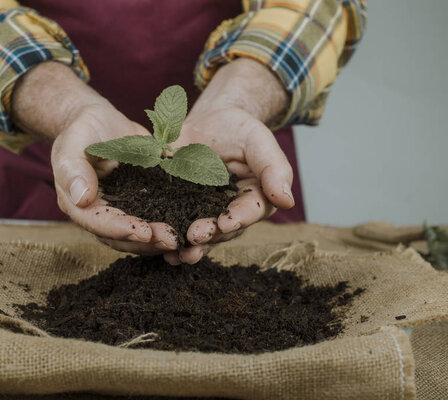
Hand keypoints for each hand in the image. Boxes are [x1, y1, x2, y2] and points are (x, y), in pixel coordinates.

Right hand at [12, 62, 177, 253]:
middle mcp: (99, 214)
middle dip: (147, 242)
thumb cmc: (82, 129)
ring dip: (159, 240)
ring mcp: (121, 210)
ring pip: (138, 235)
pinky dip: (168, 224)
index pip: (99, 223)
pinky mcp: (139, 203)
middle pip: (121, 237)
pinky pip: (153, 219)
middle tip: (172, 240)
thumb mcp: (72, 143)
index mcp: (78, 205)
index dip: (122, 230)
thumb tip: (82, 198)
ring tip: (181, 239)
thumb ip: (73, 169)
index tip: (145, 233)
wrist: (100, 121)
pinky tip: (187, 226)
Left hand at [163, 58, 294, 264]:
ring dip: (190, 248)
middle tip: (194, 237)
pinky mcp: (180, 207)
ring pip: (201, 236)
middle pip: (223, 230)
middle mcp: (230, 211)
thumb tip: (287, 201)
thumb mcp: (258, 140)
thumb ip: (273, 168)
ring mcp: (204, 212)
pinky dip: (169, 238)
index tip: (225, 223)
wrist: (207, 121)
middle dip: (209, 236)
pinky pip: (176, 225)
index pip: (250, 212)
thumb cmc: (239, 129)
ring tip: (177, 255)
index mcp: (255, 198)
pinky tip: (159, 250)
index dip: (238, 219)